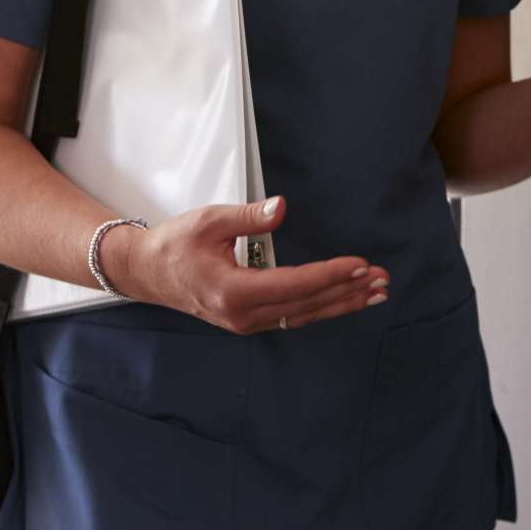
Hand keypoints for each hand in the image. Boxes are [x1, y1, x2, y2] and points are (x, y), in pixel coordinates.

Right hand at [111, 197, 387, 335]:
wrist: (148, 272)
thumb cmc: (176, 244)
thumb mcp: (209, 220)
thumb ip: (248, 216)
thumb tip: (281, 208)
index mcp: (232, 291)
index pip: (293, 284)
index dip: (330, 275)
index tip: (359, 265)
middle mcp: (242, 314)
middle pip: (306, 304)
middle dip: (347, 291)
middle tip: (382, 279)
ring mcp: (246, 322)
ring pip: (304, 314)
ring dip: (342, 303)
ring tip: (375, 292)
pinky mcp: (250, 320)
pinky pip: (294, 315)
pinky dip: (323, 307)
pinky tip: (346, 299)